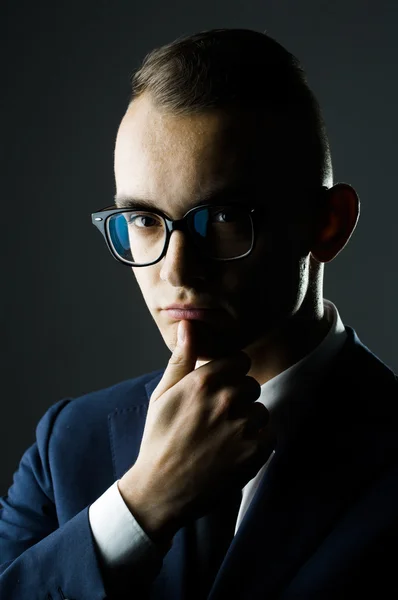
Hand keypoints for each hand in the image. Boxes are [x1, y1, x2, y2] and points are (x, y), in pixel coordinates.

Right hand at [118, 320, 272, 544]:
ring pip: (261, 410)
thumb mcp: (163, 394)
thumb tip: (189, 324)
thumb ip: (182, 358)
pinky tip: (234, 451)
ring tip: (223, 438)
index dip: (230, 375)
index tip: (218, 390)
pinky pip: (270, 434)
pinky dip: (258, 442)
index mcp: (204, 380)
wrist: (162, 489)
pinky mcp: (255, 451)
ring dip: (248, 421)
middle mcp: (226, 399)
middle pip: (251, 384)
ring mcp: (243, 426)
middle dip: (238, 398)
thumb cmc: (160, 438)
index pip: (239, 360)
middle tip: (216, 418)